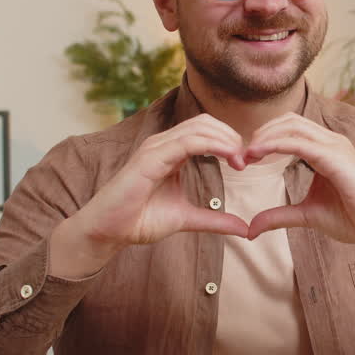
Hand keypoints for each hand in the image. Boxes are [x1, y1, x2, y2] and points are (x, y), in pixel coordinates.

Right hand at [51, 114, 249, 277]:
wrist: (108, 232)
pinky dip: (212, 145)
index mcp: (171, 152)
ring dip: (225, 140)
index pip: (206, 130)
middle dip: (231, 136)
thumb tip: (245, 229)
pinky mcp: (150, 158)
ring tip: (239, 160)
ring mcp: (155, 147)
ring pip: (199, 127)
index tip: (245, 164)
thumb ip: (214, 219)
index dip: (229, 141)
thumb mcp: (186, 218)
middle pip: (206, 122)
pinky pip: (186, 142)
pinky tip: (227, 158)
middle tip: (246, 160)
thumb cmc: (139, 220)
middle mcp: (163, 144)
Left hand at [244, 114, 354, 269]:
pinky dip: (274, 145)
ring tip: (246, 155)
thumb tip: (250, 229)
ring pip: (291, 127)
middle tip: (242, 154)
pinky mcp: (336, 157)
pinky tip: (258, 155)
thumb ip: (279, 216)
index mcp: (327, 149)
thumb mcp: (307, 216)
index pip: (291, 129)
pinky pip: (299, 143)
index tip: (245, 157)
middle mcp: (332, 141)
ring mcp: (336, 146)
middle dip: (261, 133)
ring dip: (264, 137)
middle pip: (288, 121)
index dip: (265, 138)